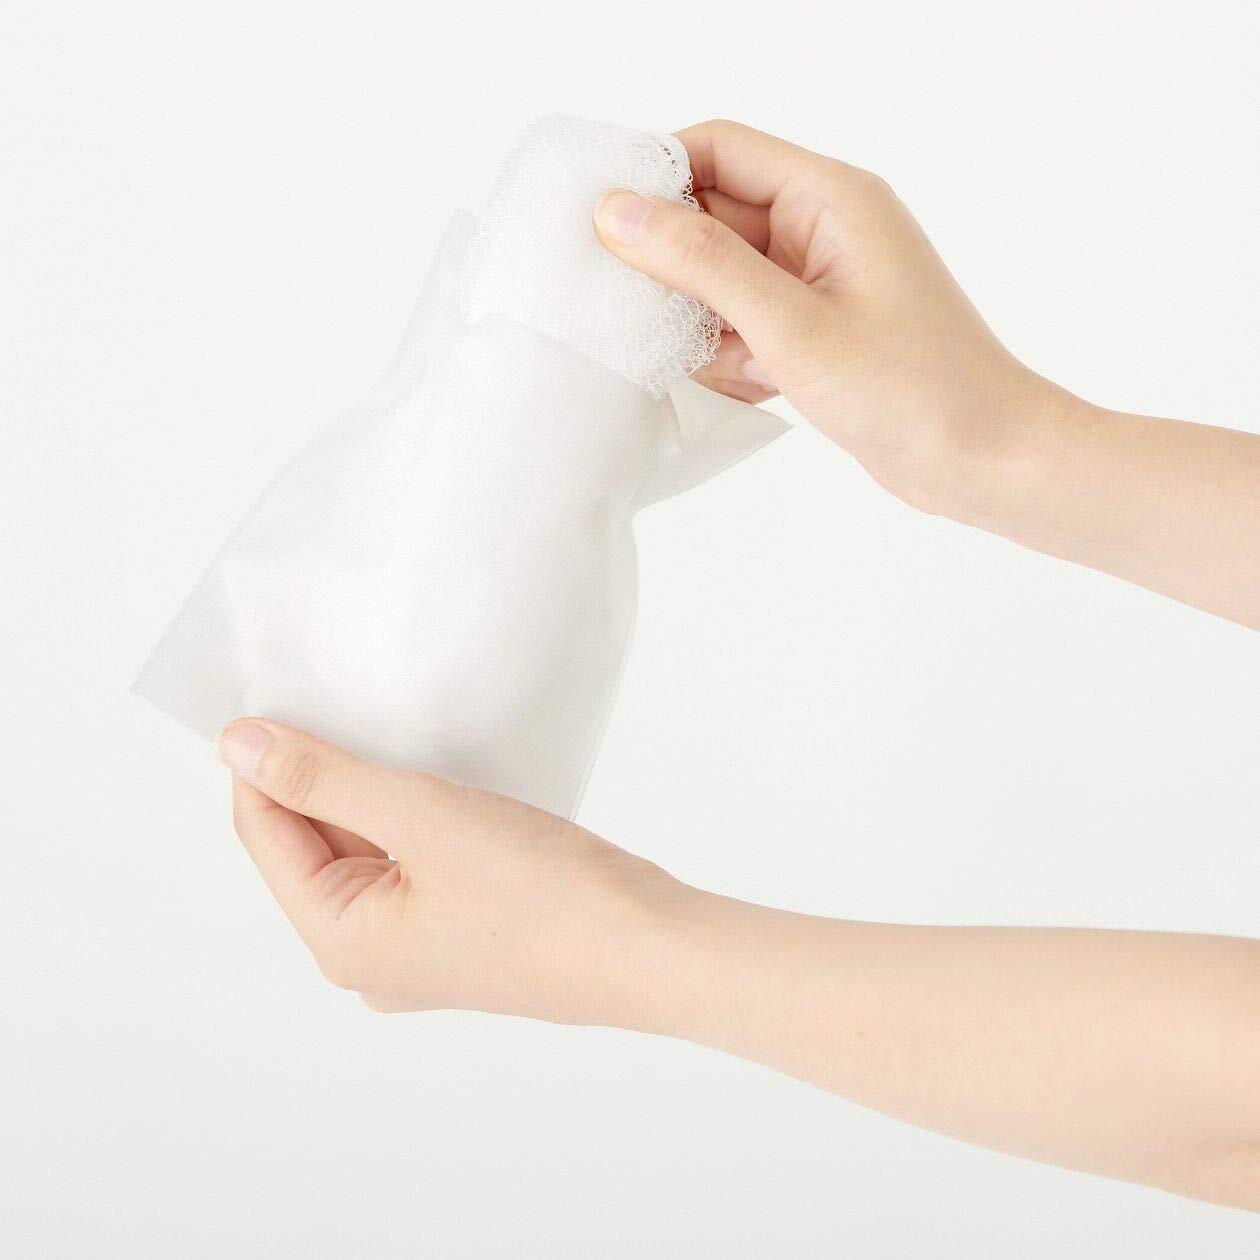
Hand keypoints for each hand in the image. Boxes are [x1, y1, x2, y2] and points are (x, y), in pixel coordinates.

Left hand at [220, 718, 682, 1022]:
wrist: (650, 950)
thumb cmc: (543, 896)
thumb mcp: (424, 819)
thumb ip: (327, 777)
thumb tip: (238, 744)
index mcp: (342, 942)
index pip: (267, 836)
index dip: (262, 762)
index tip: (272, 692)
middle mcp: (370, 959)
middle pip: (314, 847)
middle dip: (320, 775)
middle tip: (334, 697)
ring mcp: (421, 950)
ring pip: (368, 853)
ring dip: (370, 793)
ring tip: (385, 727)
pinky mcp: (466, 933)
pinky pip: (412, 865)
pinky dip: (412, 818)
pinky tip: (434, 775)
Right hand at [595, 120, 1259, 629]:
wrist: (983, 462)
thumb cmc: (912, 390)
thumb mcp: (792, 325)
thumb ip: (703, 265)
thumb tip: (621, 213)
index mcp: (829, 198)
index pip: (719, 150)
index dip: (655, 175)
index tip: (600, 222)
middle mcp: (822, 229)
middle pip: (714, 216)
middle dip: (673, 264)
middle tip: (635, 309)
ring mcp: (819, 283)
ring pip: (722, 278)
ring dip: (703, 321)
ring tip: (727, 363)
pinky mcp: (815, 332)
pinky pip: (744, 323)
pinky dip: (732, 355)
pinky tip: (756, 387)